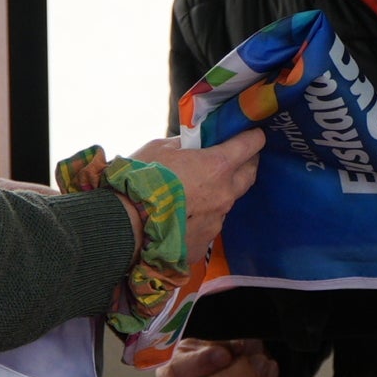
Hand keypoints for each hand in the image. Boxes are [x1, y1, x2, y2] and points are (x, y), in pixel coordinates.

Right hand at [130, 129, 262, 263]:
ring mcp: (217, 221)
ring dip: (221, 192)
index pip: (250, 145)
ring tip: (198, 189)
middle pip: (249, 174)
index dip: (252, 136)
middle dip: (245, 163)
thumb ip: (184, 145)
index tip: (250, 133)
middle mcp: (224, 194)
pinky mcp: (204, 242)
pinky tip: (184, 214)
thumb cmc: (140, 180)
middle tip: (233, 157)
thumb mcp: (160, 148)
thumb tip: (193, 145)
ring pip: (228, 201)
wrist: (124, 226)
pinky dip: (202, 215)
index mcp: (218, 166)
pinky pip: (210, 223)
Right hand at [157, 337, 277, 376]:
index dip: (200, 364)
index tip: (224, 354)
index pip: (175, 373)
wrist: (232, 366)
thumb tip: (236, 351)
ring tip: (264, 363)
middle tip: (253, 361)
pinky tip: (270, 372)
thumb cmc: (217, 350)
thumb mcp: (212, 338)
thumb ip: (219, 344)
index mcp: (171, 375)